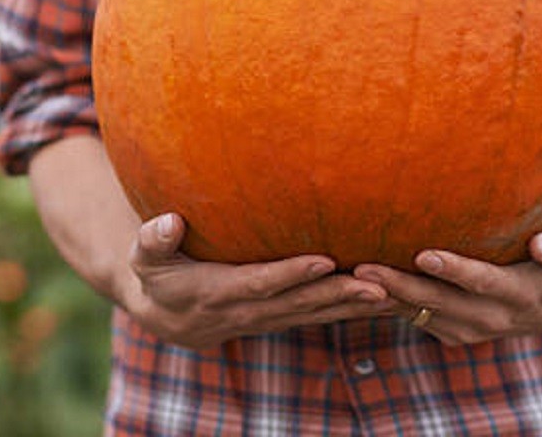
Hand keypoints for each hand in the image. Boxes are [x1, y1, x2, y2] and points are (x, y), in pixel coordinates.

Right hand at [120, 213, 391, 349]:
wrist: (167, 316)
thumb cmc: (157, 273)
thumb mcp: (144, 257)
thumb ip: (153, 239)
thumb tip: (167, 222)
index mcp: (218, 293)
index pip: (261, 283)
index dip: (291, 274)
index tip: (324, 260)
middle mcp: (249, 312)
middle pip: (301, 304)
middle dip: (341, 295)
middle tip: (380, 284)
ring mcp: (270, 319)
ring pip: (318, 314)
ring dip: (356, 306)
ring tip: (397, 294)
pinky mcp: (284, 318)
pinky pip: (322, 316)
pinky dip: (354, 310)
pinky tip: (389, 300)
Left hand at [353, 229, 541, 345]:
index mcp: (526, 296)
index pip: (486, 283)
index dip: (457, 271)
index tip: (425, 253)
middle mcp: (498, 319)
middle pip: (445, 304)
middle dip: (406, 286)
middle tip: (369, 266)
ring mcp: (474, 330)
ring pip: (427, 316)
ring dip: (392, 298)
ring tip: (358, 274)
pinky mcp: (455, 332)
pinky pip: (420, 320)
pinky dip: (393, 305)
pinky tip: (366, 285)